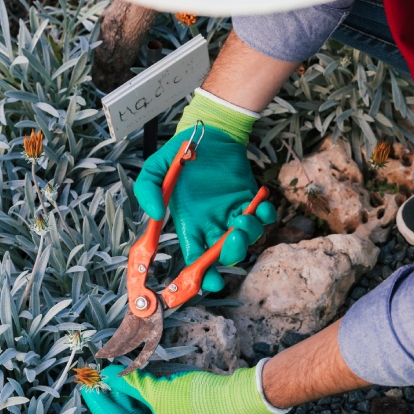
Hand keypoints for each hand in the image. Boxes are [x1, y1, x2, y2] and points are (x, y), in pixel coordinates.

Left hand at [80, 363, 274, 413]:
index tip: (87, 387)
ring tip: (115, 374)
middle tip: (99, 377)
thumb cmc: (198, 401)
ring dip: (131, 392)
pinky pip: (158, 406)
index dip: (101, 404)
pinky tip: (137, 377)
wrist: (237, 398)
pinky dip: (147, 393)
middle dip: (116, 396)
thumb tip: (109, 376)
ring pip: (145, 411)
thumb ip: (132, 384)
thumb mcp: (160, 392)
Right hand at [134, 91, 276, 291]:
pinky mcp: (250, 200)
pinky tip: (259, 206)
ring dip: (248, 234)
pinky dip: (265, 216)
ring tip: (243, 217)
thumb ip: (147, 191)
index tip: (209, 282)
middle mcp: (212, 224)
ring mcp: (232, 213)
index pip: (195, 258)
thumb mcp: (155, 169)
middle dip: (230, 253)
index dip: (202, 274)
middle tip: (232, 239)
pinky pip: (263, 217)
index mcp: (190, 224)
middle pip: (223, 254)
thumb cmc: (181, 154)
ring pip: (246, 238)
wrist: (207, 132)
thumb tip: (155, 215)